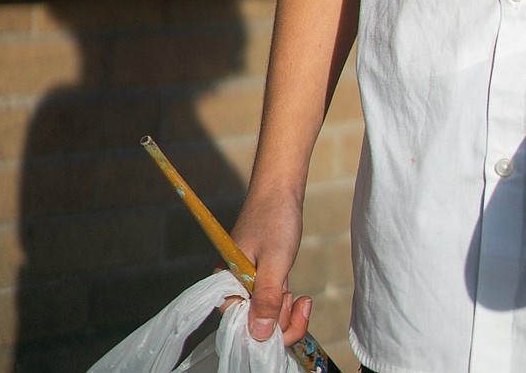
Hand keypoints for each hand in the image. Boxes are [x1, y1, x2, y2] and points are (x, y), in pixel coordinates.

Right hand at [228, 188, 312, 346]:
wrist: (280, 188)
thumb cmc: (275, 219)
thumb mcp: (275, 262)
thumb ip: (266, 299)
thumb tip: (259, 336)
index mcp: (227, 285)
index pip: (239, 327)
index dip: (264, 333)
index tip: (287, 314)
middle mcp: (233, 288)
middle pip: (253, 327)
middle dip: (279, 324)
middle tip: (295, 300)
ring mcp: (248, 284)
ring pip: (265, 318)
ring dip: (285, 314)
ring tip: (298, 295)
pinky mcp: (260, 279)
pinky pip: (271, 305)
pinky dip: (285, 304)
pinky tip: (298, 295)